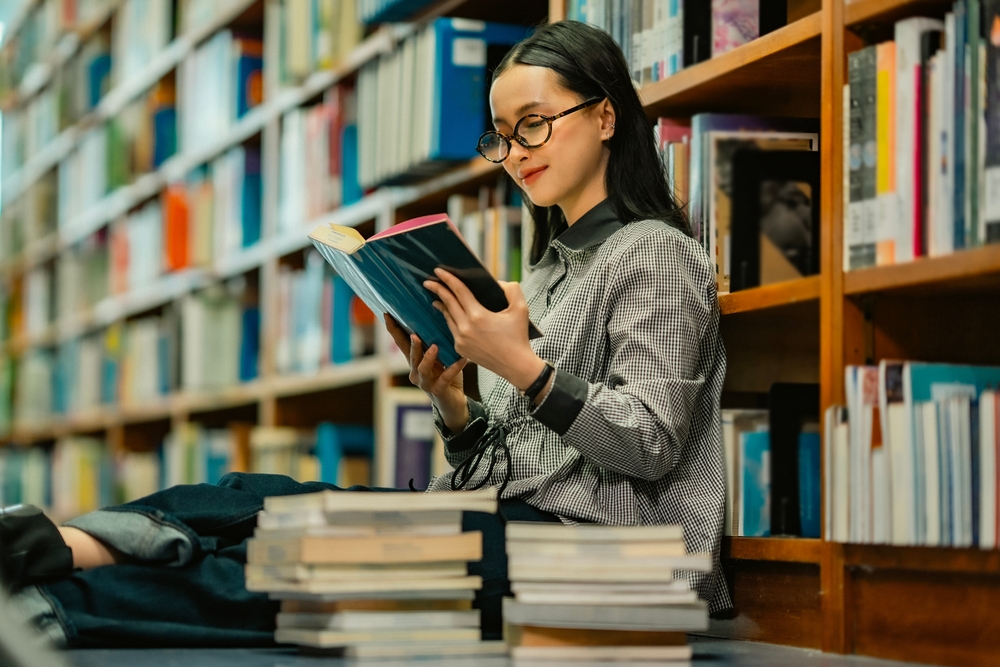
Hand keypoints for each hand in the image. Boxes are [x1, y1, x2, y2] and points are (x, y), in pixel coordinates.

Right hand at [383, 314, 468, 432]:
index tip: (387, 315)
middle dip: (411, 344)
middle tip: (415, 334)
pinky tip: (463, 360)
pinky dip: (454, 368)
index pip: (401, 343)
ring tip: (435, 347)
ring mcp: (425, 383)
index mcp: (414, 361)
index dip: (393, 330)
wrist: (453, 402)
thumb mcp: (439, 357)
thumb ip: (435, 342)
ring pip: (422, 368)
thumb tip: (438, 317)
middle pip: (410, 355)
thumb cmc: (445, 375)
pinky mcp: (438, 390)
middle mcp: (415, 372)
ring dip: (428, 357)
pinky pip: (445, 378)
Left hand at [423, 269, 546, 390]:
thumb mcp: (521, 309)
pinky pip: (451, 330)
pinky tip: (449, 315)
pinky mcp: (460, 349)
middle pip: (448, 303)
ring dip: (442, 305)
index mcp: (478, 315)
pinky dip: (450, 320)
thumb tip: (498, 283)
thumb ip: (511, 290)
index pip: (459, 291)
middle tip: (429, 281)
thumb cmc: (519, 337)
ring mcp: (461, 340)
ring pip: (447, 317)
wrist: (516, 366)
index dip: (448, 279)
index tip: (438, 270)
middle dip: (437, 290)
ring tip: (437, 298)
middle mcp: (465, 327)